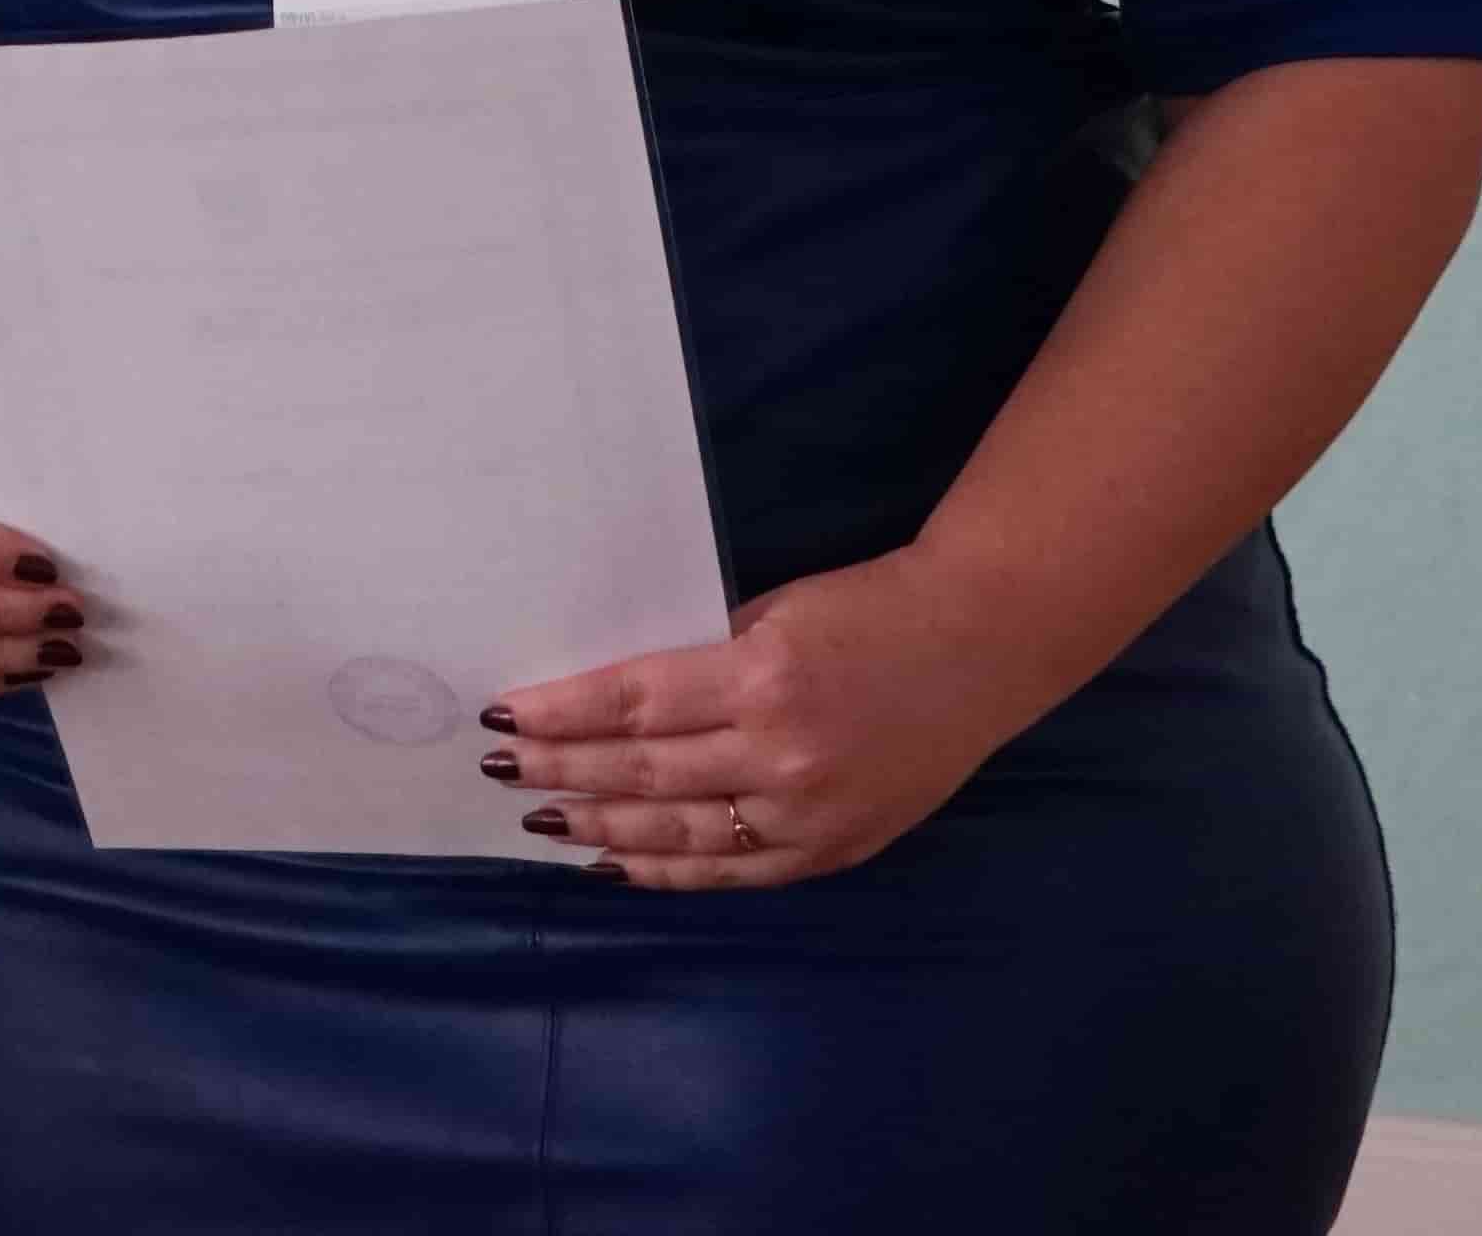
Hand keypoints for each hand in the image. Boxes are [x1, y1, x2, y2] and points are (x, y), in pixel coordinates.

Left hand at [487, 546, 1068, 888]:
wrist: (981, 646)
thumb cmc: (868, 609)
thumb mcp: (774, 612)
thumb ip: (704, 661)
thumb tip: (614, 701)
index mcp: (762, 678)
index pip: (633, 705)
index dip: (560, 714)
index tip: (502, 715)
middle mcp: (780, 755)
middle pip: (643, 772)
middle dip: (560, 770)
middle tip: (500, 769)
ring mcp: (809, 814)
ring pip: (678, 834)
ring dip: (600, 826)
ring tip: (541, 818)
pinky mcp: (833, 850)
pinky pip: (732, 871)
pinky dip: (669, 872)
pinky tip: (616, 862)